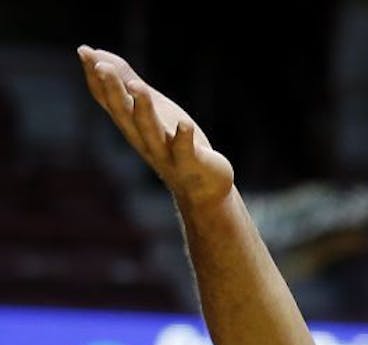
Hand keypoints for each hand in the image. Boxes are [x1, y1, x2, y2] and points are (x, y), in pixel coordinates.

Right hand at [77, 45, 233, 207]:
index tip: (84, 52)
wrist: (201, 188)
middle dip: (113, 90)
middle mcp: (143, 139)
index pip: (108, 100)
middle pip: (124, 114)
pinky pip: (184, 150)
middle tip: (102, 66)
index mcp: (132, 125)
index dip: (95, 78)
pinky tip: (185, 124)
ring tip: (137, 86)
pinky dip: (183, 137)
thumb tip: (99, 56)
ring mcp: (166, 153)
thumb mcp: (151, 109)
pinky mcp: (190, 163)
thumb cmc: (173, 143)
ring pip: (150, 131)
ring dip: (143, 108)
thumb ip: (127, 83)